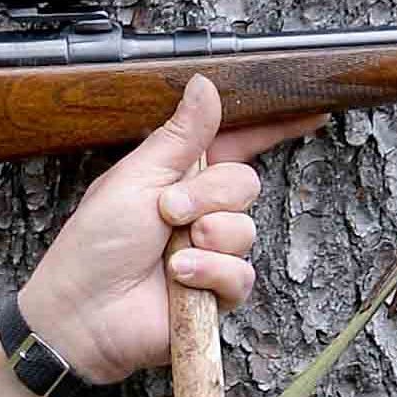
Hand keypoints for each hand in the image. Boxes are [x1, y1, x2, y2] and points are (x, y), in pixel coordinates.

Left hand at [10, 76, 315, 385]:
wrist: (84, 312)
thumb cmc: (96, 245)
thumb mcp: (136, 177)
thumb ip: (181, 135)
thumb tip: (205, 83)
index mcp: (181, 176)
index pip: (237, 143)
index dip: (273, 129)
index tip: (312, 113)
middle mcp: (202, 212)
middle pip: (244, 184)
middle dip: (210, 195)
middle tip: (169, 212)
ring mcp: (212, 254)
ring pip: (245, 230)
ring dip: (208, 238)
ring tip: (170, 255)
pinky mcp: (217, 294)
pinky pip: (242, 274)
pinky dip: (211, 272)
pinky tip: (181, 278)